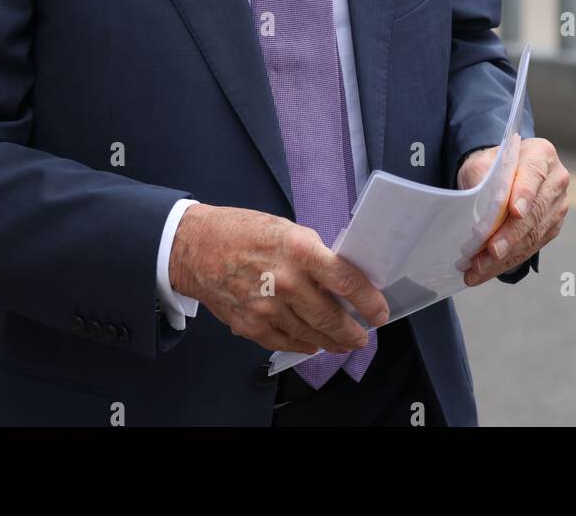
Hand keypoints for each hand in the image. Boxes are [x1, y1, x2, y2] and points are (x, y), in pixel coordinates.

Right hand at [169, 204, 389, 355]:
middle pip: (330, 317)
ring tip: (342, 343)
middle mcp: (286, 282)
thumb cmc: (242, 232)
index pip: (346, 281)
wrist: (195, 246)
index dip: (368, 301)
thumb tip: (339, 278)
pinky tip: (311, 344)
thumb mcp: (286, 229)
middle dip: (352, 332)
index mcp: (299, 250)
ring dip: (330, 342)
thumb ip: (314, 254)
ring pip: (310, 335)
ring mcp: (267, 307)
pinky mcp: (250, 325)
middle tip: (362, 336)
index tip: (380, 312)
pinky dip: (301, 345)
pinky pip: (284, 342)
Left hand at [456, 138, 567, 286]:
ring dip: (505, 255)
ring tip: (477, 268)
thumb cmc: (491, 167)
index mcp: (541, 154)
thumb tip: (485, 211)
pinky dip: (507, 261)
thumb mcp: (480, 164)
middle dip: (510, 235)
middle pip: (535, 210)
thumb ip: (482, 178)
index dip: (524, 193)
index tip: (514, 211)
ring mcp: (557, 205)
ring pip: (533, 234)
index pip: (533, 173)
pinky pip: (531, 248)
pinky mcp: (551, 227)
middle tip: (490, 251)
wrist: (501, 175)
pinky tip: (485, 271)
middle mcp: (556, 180)